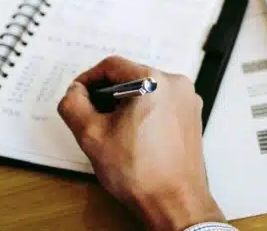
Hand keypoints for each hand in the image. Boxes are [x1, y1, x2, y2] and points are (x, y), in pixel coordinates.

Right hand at [57, 56, 223, 230]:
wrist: (174, 201)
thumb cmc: (141, 173)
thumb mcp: (92, 135)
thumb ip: (74, 105)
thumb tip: (75, 92)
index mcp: (153, 81)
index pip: (112, 65)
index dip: (89, 79)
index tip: (79, 95)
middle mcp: (176, 85)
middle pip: (131, 75)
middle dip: (108, 94)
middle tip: (94, 117)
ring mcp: (188, 100)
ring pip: (147, 90)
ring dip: (127, 104)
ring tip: (115, 131)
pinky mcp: (192, 116)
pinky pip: (162, 104)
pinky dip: (145, 113)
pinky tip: (135, 137)